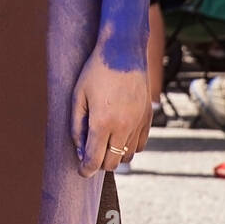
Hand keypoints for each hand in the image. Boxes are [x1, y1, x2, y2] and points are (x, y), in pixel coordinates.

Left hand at [71, 51, 150, 176]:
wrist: (123, 52)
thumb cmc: (95, 72)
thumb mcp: (78, 95)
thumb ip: (76, 125)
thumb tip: (80, 149)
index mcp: (102, 122)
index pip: (94, 159)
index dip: (86, 169)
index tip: (82, 171)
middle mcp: (122, 126)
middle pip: (112, 163)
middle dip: (99, 163)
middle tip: (91, 154)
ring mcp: (138, 123)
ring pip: (128, 157)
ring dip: (115, 155)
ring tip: (105, 142)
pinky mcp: (148, 119)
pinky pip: (140, 145)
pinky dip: (130, 147)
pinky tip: (120, 136)